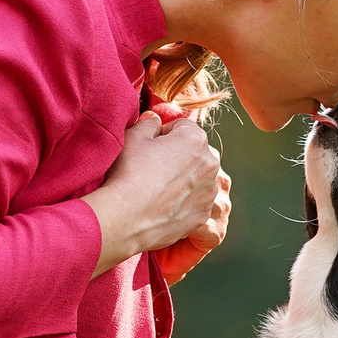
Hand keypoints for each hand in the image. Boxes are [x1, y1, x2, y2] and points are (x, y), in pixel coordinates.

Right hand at [82, 112, 223, 277]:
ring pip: (196, 178)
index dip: (162, 135)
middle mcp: (210, 164)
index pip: (181, 127)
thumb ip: (149, 122)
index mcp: (195, 139)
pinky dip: (183, 202)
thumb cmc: (129, 174)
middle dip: (177, 156)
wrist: (127, 218)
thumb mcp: (133, 137)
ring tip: (156, 189)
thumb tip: (155, 119)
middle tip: (152, 169)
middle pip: (193, 153)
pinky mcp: (203, 214)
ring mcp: (209, 192)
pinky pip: (195, 202)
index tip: (149, 148)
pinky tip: (163, 205)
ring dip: (182, 179)